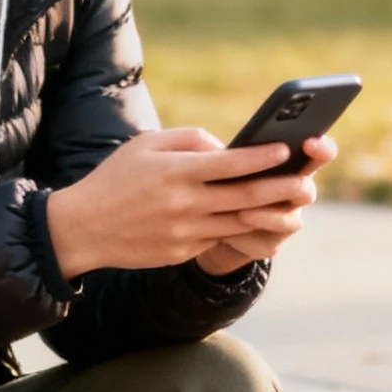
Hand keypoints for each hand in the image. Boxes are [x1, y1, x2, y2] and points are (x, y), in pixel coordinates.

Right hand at [46, 127, 335, 281]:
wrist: (84, 229)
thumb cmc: (116, 178)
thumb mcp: (144, 145)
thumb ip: (188, 139)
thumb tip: (225, 147)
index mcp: (175, 172)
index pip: (230, 163)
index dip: (262, 157)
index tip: (287, 149)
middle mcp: (184, 203)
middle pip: (245, 196)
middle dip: (282, 188)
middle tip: (308, 182)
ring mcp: (185, 232)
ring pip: (241, 222)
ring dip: (271, 213)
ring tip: (294, 202)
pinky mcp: (183, 252)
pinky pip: (221, 238)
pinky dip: (243, 228)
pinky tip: (262, 219)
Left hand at [196, 132, 336, 272]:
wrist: (208, 221)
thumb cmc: (219, 179)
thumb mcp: (221, 159)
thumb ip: (228, 153)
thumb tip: (219, 150)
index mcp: (290, 164)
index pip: (317, 153)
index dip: (321, 149)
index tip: (309, 142)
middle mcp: (294, 193)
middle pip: (306, 190)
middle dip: (295, 185)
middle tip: (278, 184)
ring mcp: (285, 221)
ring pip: (290, 221)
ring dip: (267, 216)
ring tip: (242, 212)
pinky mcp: (270, 244)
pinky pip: (266, 243)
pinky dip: (244, 237)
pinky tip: (223, 234)